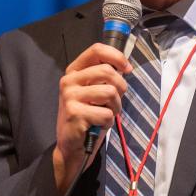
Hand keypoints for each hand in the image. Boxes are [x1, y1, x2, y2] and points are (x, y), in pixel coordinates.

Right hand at [52, 43, 131, 195]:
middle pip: (107, 71)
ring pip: (110, 92)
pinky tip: (98, 126)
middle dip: (120, 88)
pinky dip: (109, 122)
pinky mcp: (74, 113)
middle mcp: (69, 80)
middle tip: (115, 102)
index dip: (117, 56)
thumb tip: (125, 67)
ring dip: (115, 107)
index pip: (96, 50)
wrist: (71, 146)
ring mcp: (69, 97)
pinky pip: (106, 113)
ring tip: (106, 115)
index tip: (127, 69)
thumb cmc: (88, 117)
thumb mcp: (95, 92)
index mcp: (74, 71)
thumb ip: (105, 77)